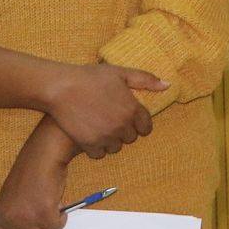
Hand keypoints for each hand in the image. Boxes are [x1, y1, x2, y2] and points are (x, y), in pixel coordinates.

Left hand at [0, 120, 75, 228]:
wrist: (42, 157)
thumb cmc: (32, 174)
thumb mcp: (16, 199)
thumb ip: (19, 219)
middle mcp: (10, 221)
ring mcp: (26, 219)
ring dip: (51, 226)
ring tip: (52, 207)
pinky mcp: (43, 215)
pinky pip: (57, 227)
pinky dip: (61, 218)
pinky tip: (58, 204)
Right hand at [41, 63, 168, 158]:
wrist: (61, 88)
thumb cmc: (91, 77)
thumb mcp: (121, 73)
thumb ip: (146, 80)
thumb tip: (167, 85)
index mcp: (132, 109)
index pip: (146, 128)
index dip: (139, 124)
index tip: (130, 119)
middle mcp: (122, 125)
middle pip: (131, 138)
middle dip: (125, 131)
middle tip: (112, 120)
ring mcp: (105, 136)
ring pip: (116, 148)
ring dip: (111, 141)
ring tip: (101, 128)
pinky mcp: (89, 144)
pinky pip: (99, 154)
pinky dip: (97, 148)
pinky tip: (91, 136)